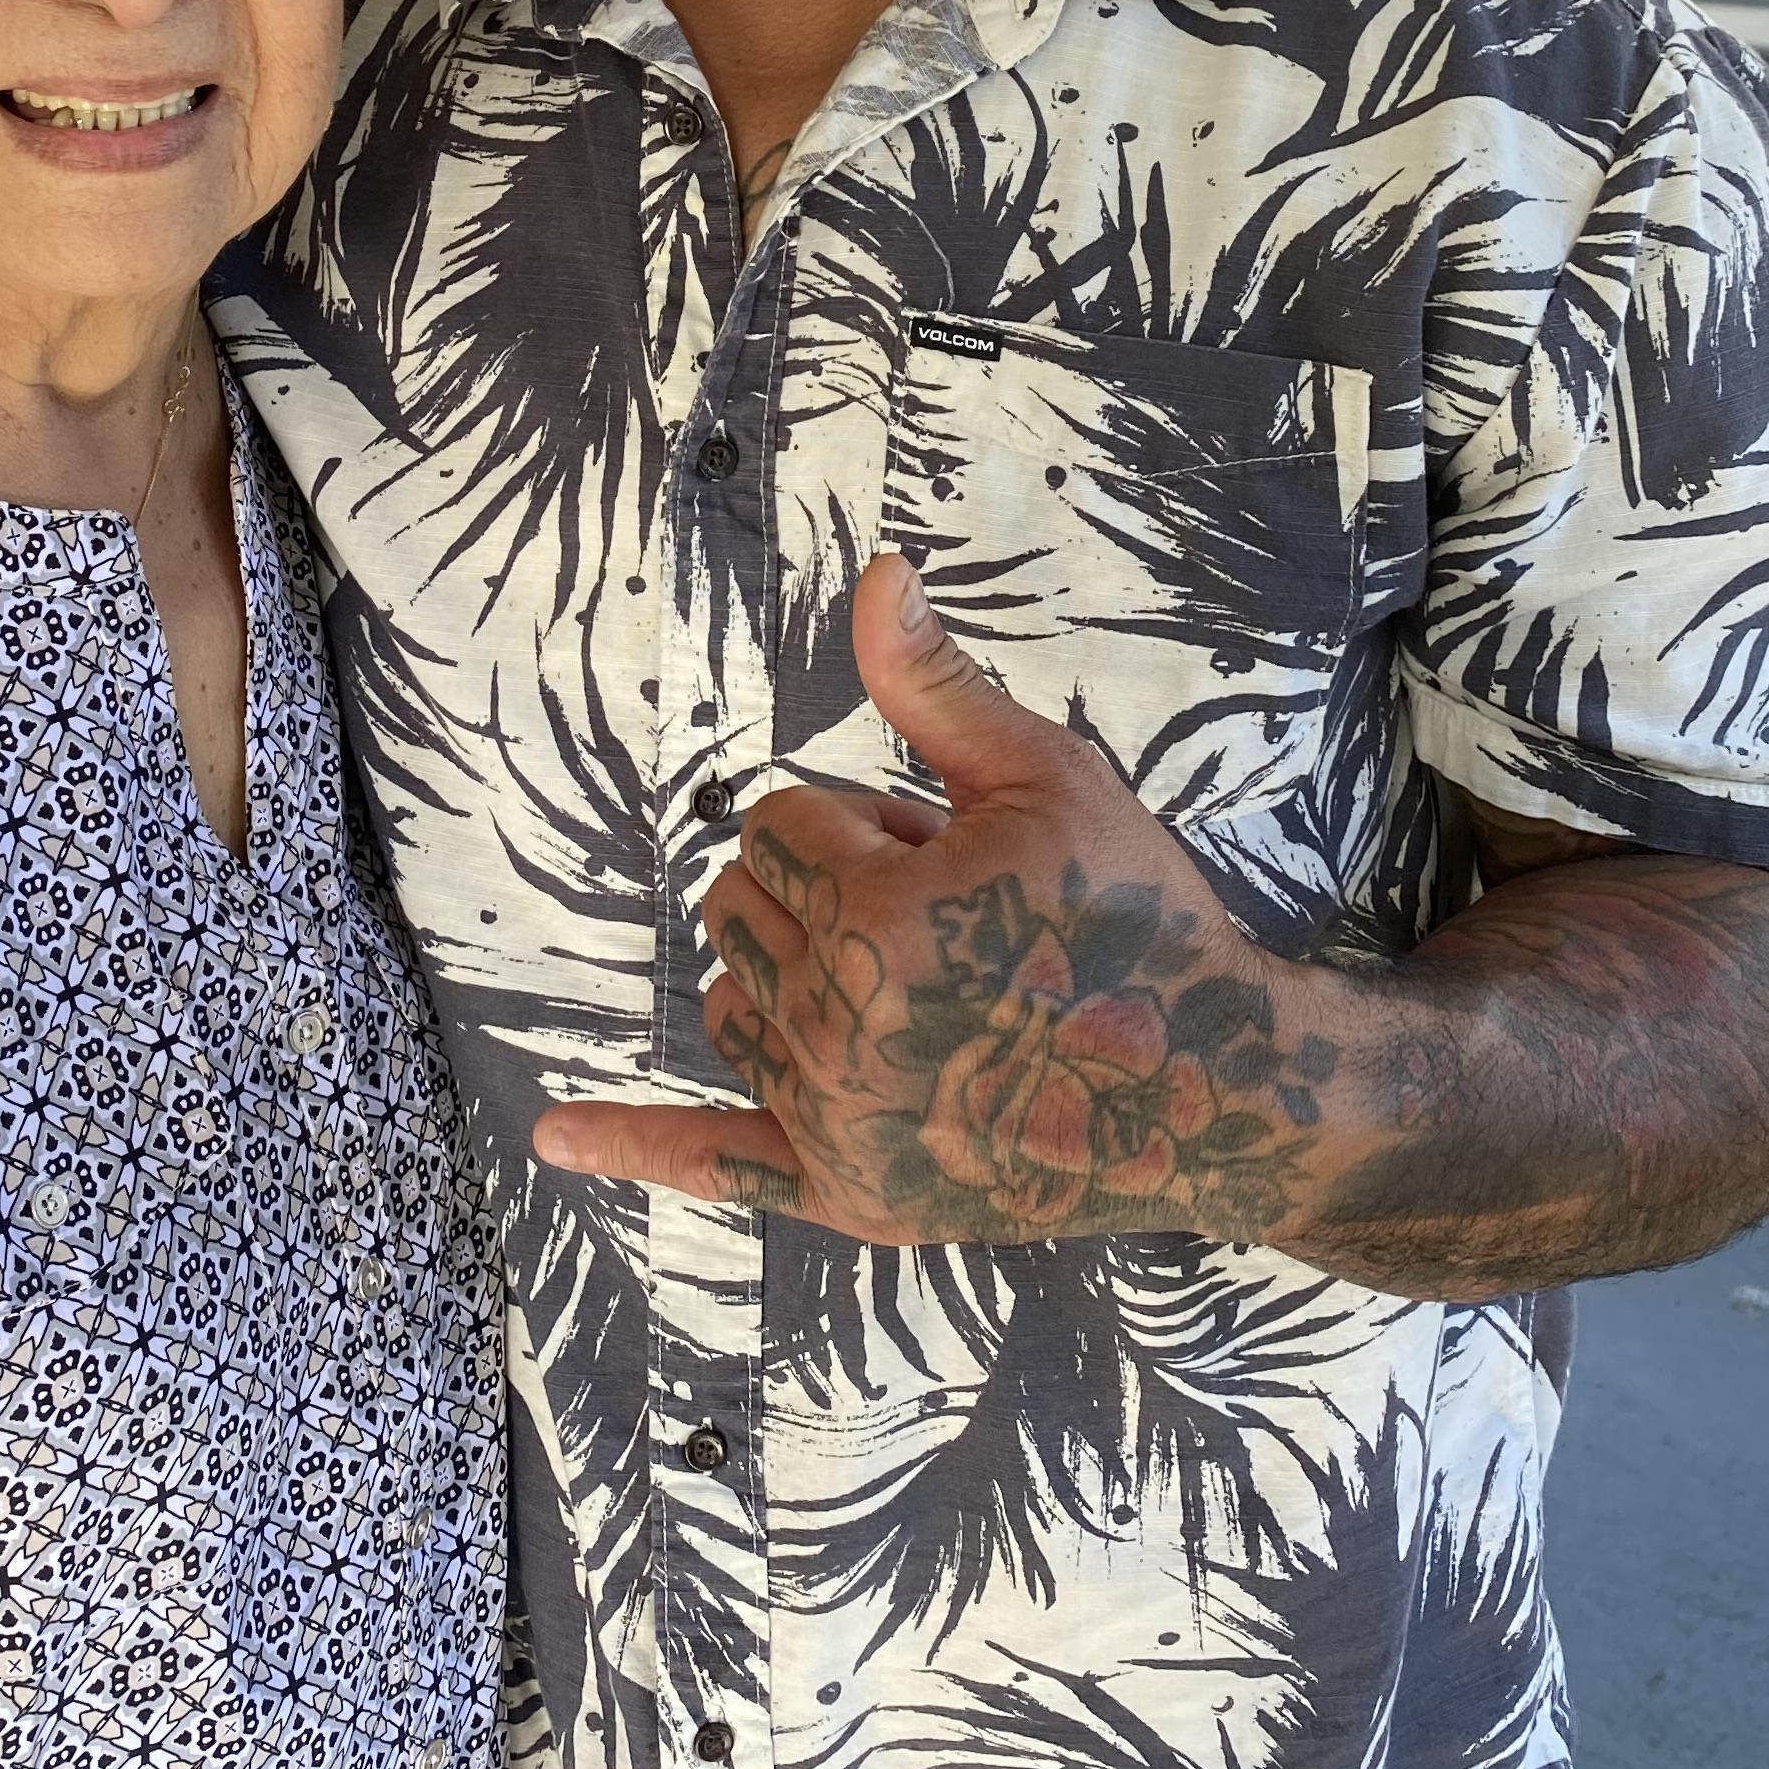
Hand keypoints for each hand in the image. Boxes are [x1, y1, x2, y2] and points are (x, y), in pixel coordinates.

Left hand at [533, 556, 1340, 1242]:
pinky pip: (716, 1165)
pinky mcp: (852, 1195)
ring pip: (729, 999)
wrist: (1215, 1092)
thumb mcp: (1045, 777)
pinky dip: (634, 1148)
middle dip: (825, 891)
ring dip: (787, 977)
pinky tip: (554, 1139)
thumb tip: (873, 573)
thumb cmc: (1137, 918)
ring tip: (919, 993)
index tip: (956, 858)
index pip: (774, 820)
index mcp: (876, 912)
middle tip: (949, 924)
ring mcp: (839, 1121)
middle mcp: (839, 1024)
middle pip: (737, 904)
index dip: (867, 822)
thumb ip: (933, 685)